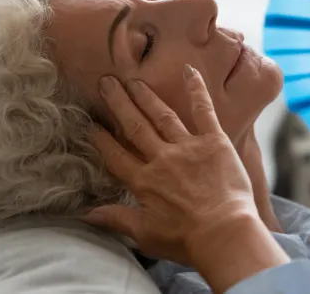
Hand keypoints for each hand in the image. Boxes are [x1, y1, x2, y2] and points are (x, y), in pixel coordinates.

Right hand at [85, 66, 287, 291]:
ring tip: (133, 80)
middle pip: (134, 126)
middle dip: (119, 104)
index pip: (116, 155)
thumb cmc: (187, 240)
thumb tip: (85, 215)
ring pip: (162, 115)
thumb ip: (116, 220)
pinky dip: (197, 89)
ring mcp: (188, 147)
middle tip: (106, 82)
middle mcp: (162, 158)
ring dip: (146, 96)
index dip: (102, 139)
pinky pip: (203, 111)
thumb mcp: (146, 235)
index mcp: (144, 182)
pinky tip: (190, 70)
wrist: (225, 233)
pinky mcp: (214, 141)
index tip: (91, 124)